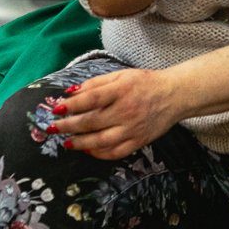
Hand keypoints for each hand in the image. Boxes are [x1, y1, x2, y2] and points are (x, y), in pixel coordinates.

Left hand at [52, 68, 184, 159]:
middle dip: (68, 126)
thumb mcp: (121, 75)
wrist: (175, 95)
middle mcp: (127, 111)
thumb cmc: (145, 83)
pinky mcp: (139, 141)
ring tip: (67, 143)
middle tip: (53, 128)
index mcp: (122, 90)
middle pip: (91, 122)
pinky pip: (115, 152)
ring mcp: (133, 128)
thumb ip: (96, 83)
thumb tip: (71, 93)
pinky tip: (88, 150)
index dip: (72, 105)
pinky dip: (99, 154)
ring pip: (101, 142)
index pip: (91, 99)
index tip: (57, 109)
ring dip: (80, 144)